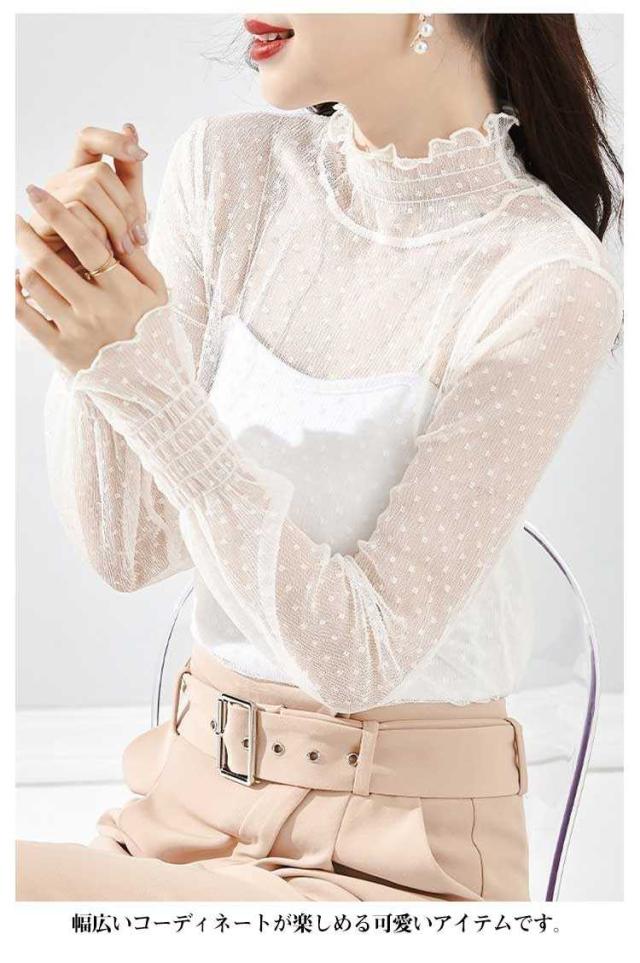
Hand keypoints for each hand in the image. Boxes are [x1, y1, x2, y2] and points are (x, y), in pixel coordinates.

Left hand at [16, 185, 166, 373]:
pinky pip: (24, 315)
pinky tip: (13, 279)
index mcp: (124, 292)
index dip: (58, 214)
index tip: (36, 192)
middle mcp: (98, 310)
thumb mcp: (158, 294)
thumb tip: (114, 224)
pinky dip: (11, 293)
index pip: (87, 243)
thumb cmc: (153, 331)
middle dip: (24, 233)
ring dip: (21, 261)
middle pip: (48, 261)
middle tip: (14, 217)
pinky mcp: (60, 350)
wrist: (150, 385)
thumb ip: (138, 259)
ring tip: (21, 251)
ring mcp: (77, 331)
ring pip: (33, 284)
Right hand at [29, 123, 148, 259]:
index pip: (88, 138)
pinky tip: (107, 254)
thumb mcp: (128, 210)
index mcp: (80, 174)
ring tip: (125, 249)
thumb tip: (130, 125)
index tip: (140, 153)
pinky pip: (76, 214)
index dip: (112, 140)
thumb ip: (130, 173)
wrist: (92, 288)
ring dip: (115, 222)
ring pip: (88, 190)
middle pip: (98, 171)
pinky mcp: (42, 223)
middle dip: (125, 205)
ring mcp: (48, 200)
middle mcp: (61, 182)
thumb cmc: (111, 248)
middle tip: (139, 238)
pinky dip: (99, 235)